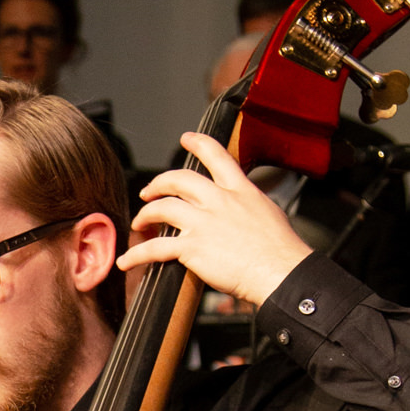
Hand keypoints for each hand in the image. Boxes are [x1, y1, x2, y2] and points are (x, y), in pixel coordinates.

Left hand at [122, 130, 312, 307]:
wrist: (281, 272)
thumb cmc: (282, 251)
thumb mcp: (270, 213)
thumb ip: (250, 205)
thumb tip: (247, 207)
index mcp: (240, 190)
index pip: (216, 156)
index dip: (198, 143)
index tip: (186, 138)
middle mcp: (219, 200)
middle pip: (179, 179)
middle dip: (158, 183)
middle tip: (148, 192)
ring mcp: (204, 222)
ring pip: (162, 207)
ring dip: (145, 214)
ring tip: (139, 224)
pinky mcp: (193, 247)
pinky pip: (155, 248)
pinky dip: (137, 255)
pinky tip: (127, 261)